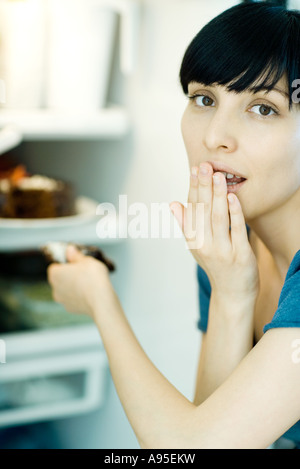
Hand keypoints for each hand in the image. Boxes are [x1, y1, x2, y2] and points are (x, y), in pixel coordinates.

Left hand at [47, 245, 117, 318]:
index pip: (55, 266)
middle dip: (69, 275)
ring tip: (88, 283)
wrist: (101, 300)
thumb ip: (76, 255)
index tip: (75, 263)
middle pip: (60, 279)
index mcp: (55, 274)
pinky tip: (90, 293)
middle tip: (83, 272)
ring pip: (66, 290)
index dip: (66, 264)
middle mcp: (55, 288)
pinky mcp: (71, 309)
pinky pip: (73, 299)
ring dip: (74, 286)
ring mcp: (62, 300)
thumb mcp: (86, 260)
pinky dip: (79, 296)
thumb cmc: (93, 278)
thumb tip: (70, 250)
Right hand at [170, 163, 259, 302]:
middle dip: (203, 187)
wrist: (232, 293)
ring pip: (218, 218)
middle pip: (202, 211)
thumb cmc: (216, 266)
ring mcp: (223, 251)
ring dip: (217, 195)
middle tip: (204, 165)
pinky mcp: (241, 255)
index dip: (192, 188)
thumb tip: (174, 204)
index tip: (193, 169)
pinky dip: (235, 213)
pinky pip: (237, 230)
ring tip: (218, 175)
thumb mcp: (196, 247)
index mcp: (193, 241)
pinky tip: (233, 197)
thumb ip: (187, 225)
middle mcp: (205, 246)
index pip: (191, 210)